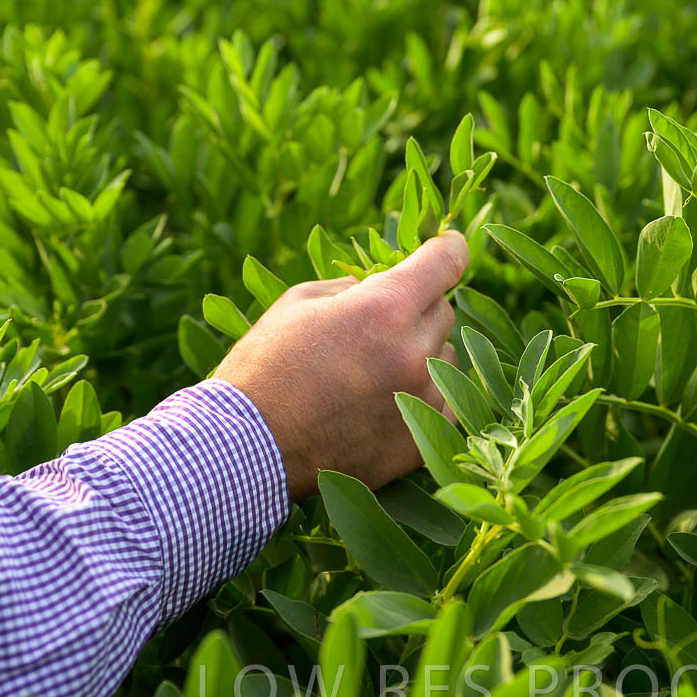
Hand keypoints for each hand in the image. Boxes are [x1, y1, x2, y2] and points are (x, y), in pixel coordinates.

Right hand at [214, 232, 469, 500]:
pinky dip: (425, 393)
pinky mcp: (417, 442)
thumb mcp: (299, 303)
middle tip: (378, 323)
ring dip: (421, 352)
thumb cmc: (264, 367)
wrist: (247, 449)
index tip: (449, 246)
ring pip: (446, 358)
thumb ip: (352, 286)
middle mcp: (413, 352)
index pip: (446, 262)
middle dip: (416, 308)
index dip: (449, 249)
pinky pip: (446, 403)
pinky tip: (391, 397)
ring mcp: (420, 400)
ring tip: (375, 367)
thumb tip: (381, 285)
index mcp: (384, 308)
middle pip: (442, 311)